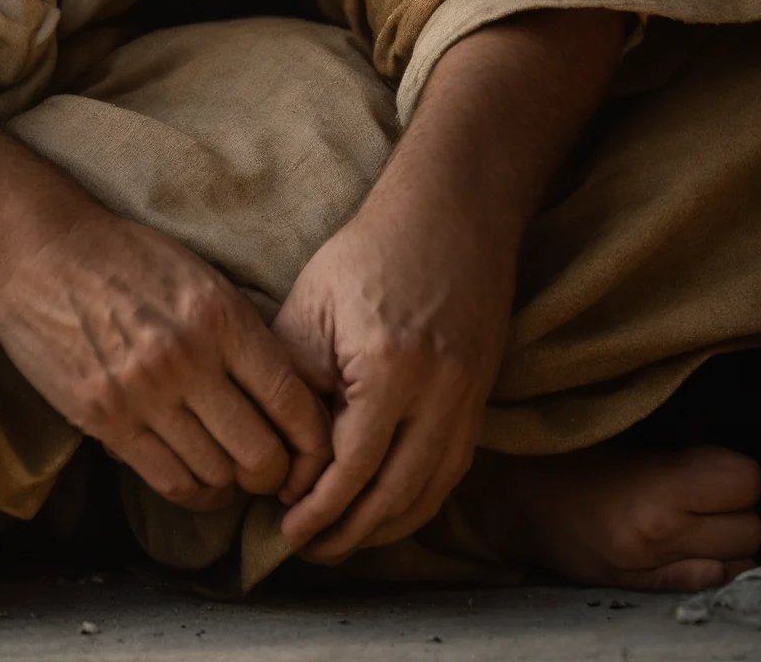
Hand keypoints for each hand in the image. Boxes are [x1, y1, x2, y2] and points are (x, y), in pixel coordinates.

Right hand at [0, 203, 331, 513]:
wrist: (39, 248)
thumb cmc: (122, 254)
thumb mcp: (197, 274)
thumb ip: (239, 327)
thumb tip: (287, 385)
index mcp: (221, 316)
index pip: (292, 402)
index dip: (314, 443)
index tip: (313, 454)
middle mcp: (190, 359)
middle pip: (261, 454)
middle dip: (276, 475)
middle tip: (272, 472)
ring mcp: (144, 393)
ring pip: (217, 475)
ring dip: (232, 484)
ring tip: (231, 473)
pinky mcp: (104, 417)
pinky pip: (168, 480)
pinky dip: (194, 491)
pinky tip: (198, 479)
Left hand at [272, 187, 513, 559]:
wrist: (451, 213)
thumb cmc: (370, 250)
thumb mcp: (314, 302)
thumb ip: (296, 376)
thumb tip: (279, 447)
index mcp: (389, 368)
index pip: (351, 467)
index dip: (317, 504)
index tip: (284, 522)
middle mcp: (438, 395)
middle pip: (393, 496)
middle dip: (347, 532)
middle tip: (307, 548)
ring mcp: (467, 400)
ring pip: (428, 493)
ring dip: (383, 527)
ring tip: (341, 540)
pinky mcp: (480, 399)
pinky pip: (450, 472)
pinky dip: (416, 501)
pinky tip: (385, 508)